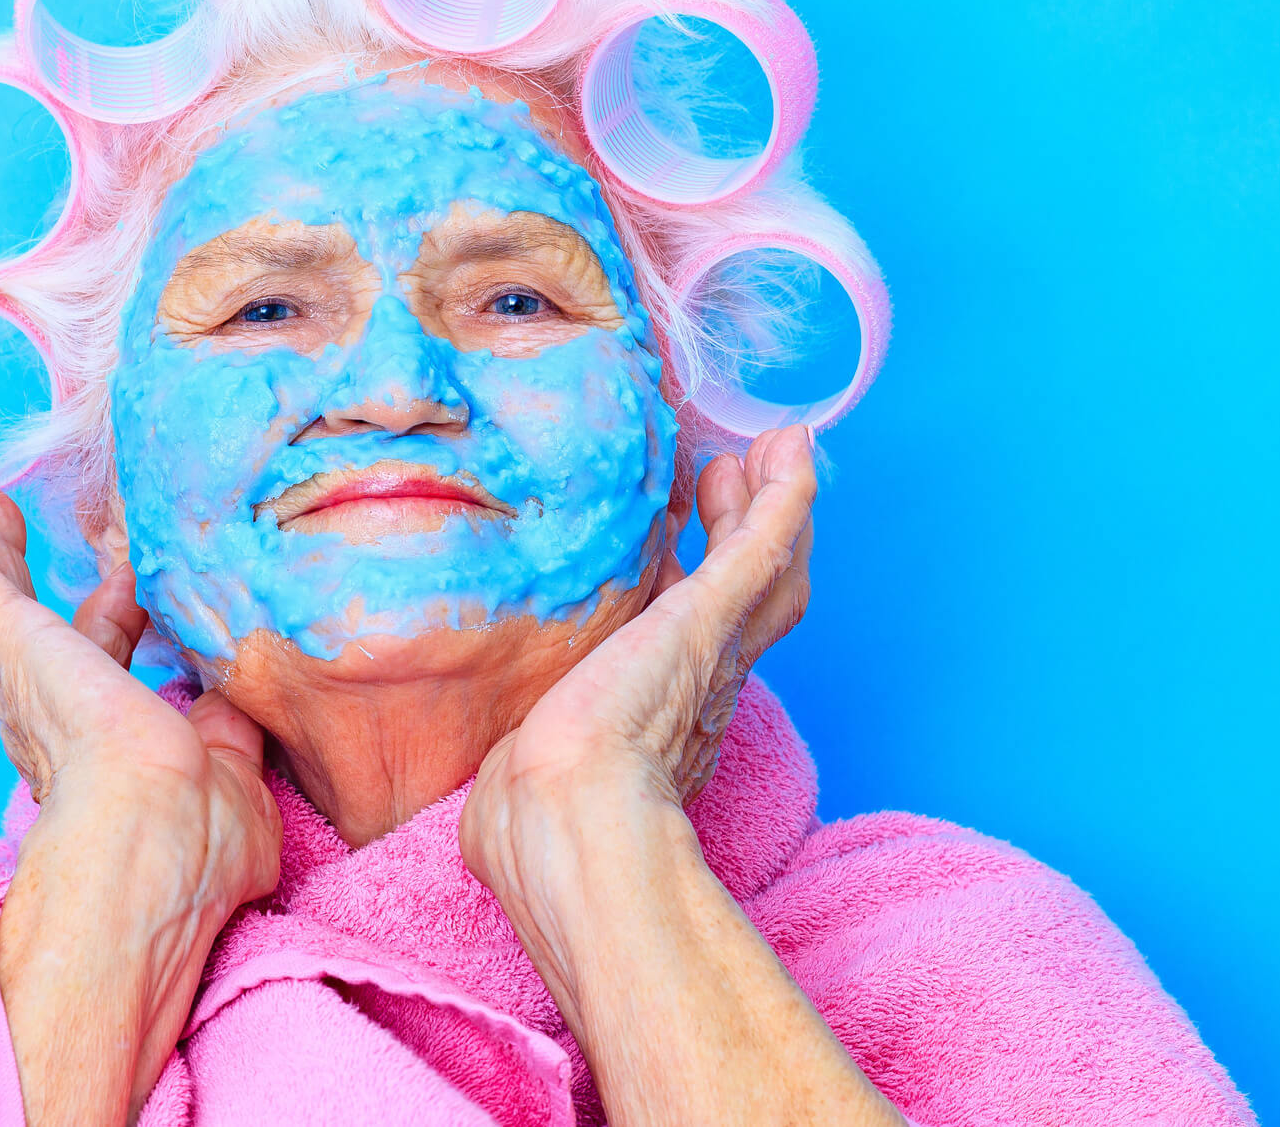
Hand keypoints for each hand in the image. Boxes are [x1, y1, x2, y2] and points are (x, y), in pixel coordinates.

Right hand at [0, 460, 279, 1126]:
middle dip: (13, 560)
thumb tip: (242, 694)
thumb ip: (230, 728)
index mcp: (102, 745)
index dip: (118, 611)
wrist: (160, 836)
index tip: (133, 572)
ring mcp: (24, 677)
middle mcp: (47, 714)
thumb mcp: (232, 769)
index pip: (104, 659)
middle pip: (24, 618)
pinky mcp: (12, 642)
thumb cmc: (203, 838)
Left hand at [460, 429, 894, 1126]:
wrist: (569, 829)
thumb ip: (515, 778)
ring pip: (768, 567)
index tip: (680, 554)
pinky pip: (763, 543)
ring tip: (765, 453)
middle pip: (749, 600)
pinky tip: (789, 450)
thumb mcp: (521, 787)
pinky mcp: (709, 616)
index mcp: (660, 725)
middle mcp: (703, 687)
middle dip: (746, 535)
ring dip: (774, 507)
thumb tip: (489, 796)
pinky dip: (785, 495)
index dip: (697, 595)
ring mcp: (713, 649)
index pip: (691, 647)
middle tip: (732, 476)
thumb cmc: (534, 828)